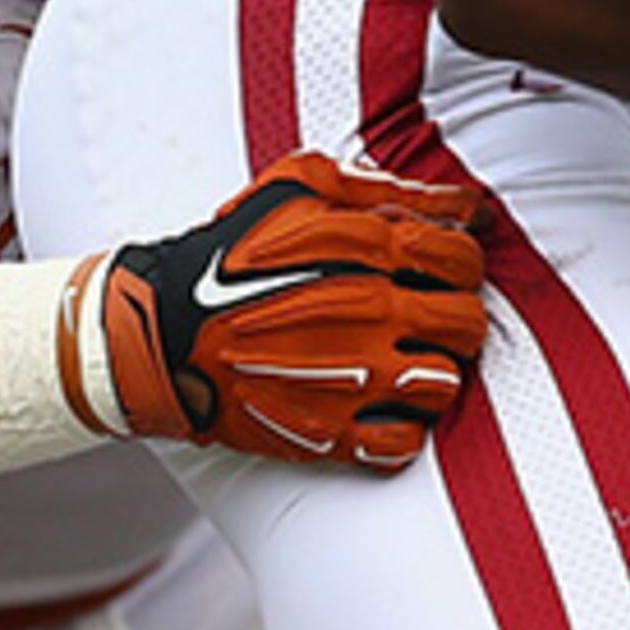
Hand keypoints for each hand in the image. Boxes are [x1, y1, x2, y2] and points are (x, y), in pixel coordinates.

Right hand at [85, 151, 489, 469]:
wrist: (160, 328)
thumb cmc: (232, 253)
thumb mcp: (301, 186)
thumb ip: (387, 187)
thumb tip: (462, 202)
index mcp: (372, 251)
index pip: (466, 259)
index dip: (461, 264)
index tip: (441, 272)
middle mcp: (373, 314)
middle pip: (468, 323)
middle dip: (457, 318)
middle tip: (431, 318)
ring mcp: (354, 377)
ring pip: (446, 384)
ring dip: (435, 374)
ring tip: (408, 362)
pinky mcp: (329, 432)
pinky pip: (404, 443)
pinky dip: (403, 429)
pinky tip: (383, 407)